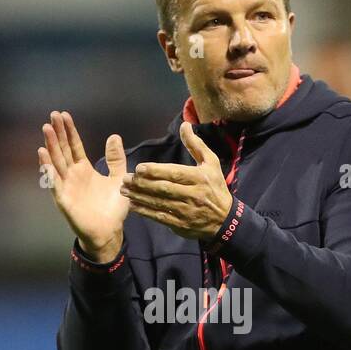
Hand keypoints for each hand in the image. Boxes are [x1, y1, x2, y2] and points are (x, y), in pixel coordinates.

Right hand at [39, 111, 127, 261]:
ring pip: (56, 162)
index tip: (64, 115)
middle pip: (63, 150)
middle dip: (58, 133)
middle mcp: (72, 175)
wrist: (109, 231)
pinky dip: (48, 169)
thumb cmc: (113, 208)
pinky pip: (53, 182)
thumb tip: (114, 136)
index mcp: (84, 169)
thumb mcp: (119, 178)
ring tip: (47, 129)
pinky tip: (43, 154)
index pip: (74, 146)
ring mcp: (66, 186)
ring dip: (51, 145)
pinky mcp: (63, 198)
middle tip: (52, 115)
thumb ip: (116, 159)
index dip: (70, 131)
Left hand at [121, 122, 232, 241]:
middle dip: (142, 184)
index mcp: (199, 178)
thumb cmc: (216, 187)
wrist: (225, 219)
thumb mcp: (211, 163)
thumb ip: (196, 145)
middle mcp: (192, 195)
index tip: (139, 168)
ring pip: (159, 203)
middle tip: (126, 179)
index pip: (174, 174)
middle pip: (164, 188)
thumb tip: (184, 125)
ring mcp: (186, 211)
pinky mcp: (181, 224)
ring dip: (140, 197)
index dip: (156, 171)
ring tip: (124, 191)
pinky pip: (161, 217)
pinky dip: (146, 212)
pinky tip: (134, 206)